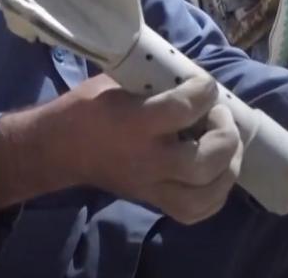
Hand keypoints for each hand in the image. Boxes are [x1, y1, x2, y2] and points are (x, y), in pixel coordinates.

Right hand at [67, 73, 242, 223]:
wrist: (59, 149)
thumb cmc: (87, 107)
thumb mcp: (117, 82)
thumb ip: (157, 82)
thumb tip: (193, 76)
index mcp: (135, 123)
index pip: (184, 109)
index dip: (205, 91)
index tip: (205, 84)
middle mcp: (147, 160)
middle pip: (203, 161)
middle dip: (225, 135)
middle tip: (220, 115)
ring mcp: (151, 186)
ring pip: (205, 194)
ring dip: (228, 168)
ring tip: (227, 145)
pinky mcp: (153, 201)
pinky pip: (195, 211)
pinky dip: (216, 194)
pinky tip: (219, 173)